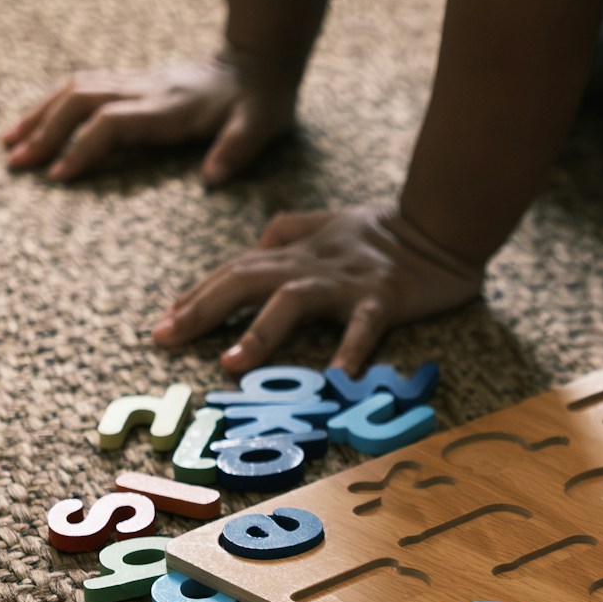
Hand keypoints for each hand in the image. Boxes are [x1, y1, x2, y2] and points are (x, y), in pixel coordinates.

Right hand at [0, 55, 296, 184]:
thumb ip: (236, 150)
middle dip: (45, 132)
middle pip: (81, 103)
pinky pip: (83, 89)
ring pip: (74, 91)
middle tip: (15, 164)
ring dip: (39, 115)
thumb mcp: (260, 126)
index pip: (113, 123)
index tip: (58, 175)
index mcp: (169, 107)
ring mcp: (136, 83)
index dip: (83, 147)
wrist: (259, 60)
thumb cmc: (261, 101)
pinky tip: (34, 123)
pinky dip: (52, 105)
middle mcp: (145, 90)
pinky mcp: (133, 83)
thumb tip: (212, 179)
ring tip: (8, 144)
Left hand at [151, 204, 483, 373]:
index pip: (233, 270)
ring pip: (293, 300)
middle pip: (245, 280)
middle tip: (165, 339)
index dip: (195, 296)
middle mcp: (311, 264)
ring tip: (232, 363)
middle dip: (202, 309)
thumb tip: (254, 246)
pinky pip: (364, 326)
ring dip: (260, 331)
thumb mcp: (326, 223)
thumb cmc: (383, 230)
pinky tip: (336, 380)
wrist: (440, 222)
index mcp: (294, 251)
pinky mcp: (384, 297)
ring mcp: (346, 281)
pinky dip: (350, 351)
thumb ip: (287, 232)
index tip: (161, 324)